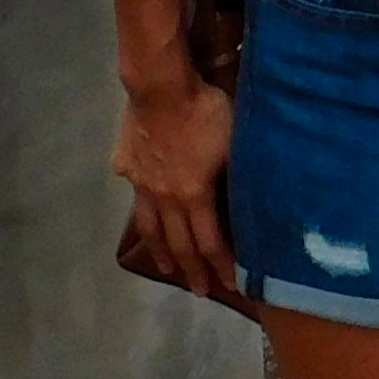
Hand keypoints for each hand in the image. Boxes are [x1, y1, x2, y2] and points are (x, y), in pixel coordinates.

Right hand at [114, 72, 240, 294]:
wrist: (160, 86)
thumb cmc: (206, 112)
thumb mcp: (236, 144)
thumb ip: (239, 176)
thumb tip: (254, 200)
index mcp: (194, 196)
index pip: (210, 242)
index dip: (221, 266)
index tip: (231, 286)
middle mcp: (165, 198)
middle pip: (178, 243)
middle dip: (191, 270)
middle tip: (200, 291)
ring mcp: (140, 183)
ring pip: (149, 226)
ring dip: (160, 250)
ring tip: (165, 268)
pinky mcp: (124, 165)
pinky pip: (135, 192)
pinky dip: (142, 207)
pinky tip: (144, 210)